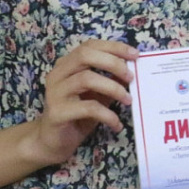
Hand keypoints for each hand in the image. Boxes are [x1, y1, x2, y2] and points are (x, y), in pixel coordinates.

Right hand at [25, 40, 136, 166]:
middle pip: (85, 56)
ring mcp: (55, 93)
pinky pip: (88, 107)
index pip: (89, 46)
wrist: (53, 143)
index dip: (113, 47)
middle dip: (112, 63)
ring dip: (113, 88)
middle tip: (131, 77)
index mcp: (66, 65)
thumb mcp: (97, 95)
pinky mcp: (57, 113)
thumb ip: (110, 81)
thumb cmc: (77, 115)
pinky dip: (107, 114)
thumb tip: (131, 70)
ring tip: (128, 100)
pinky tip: (117, 124)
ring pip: (86, 79)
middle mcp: (57, 74)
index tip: (134, 54)